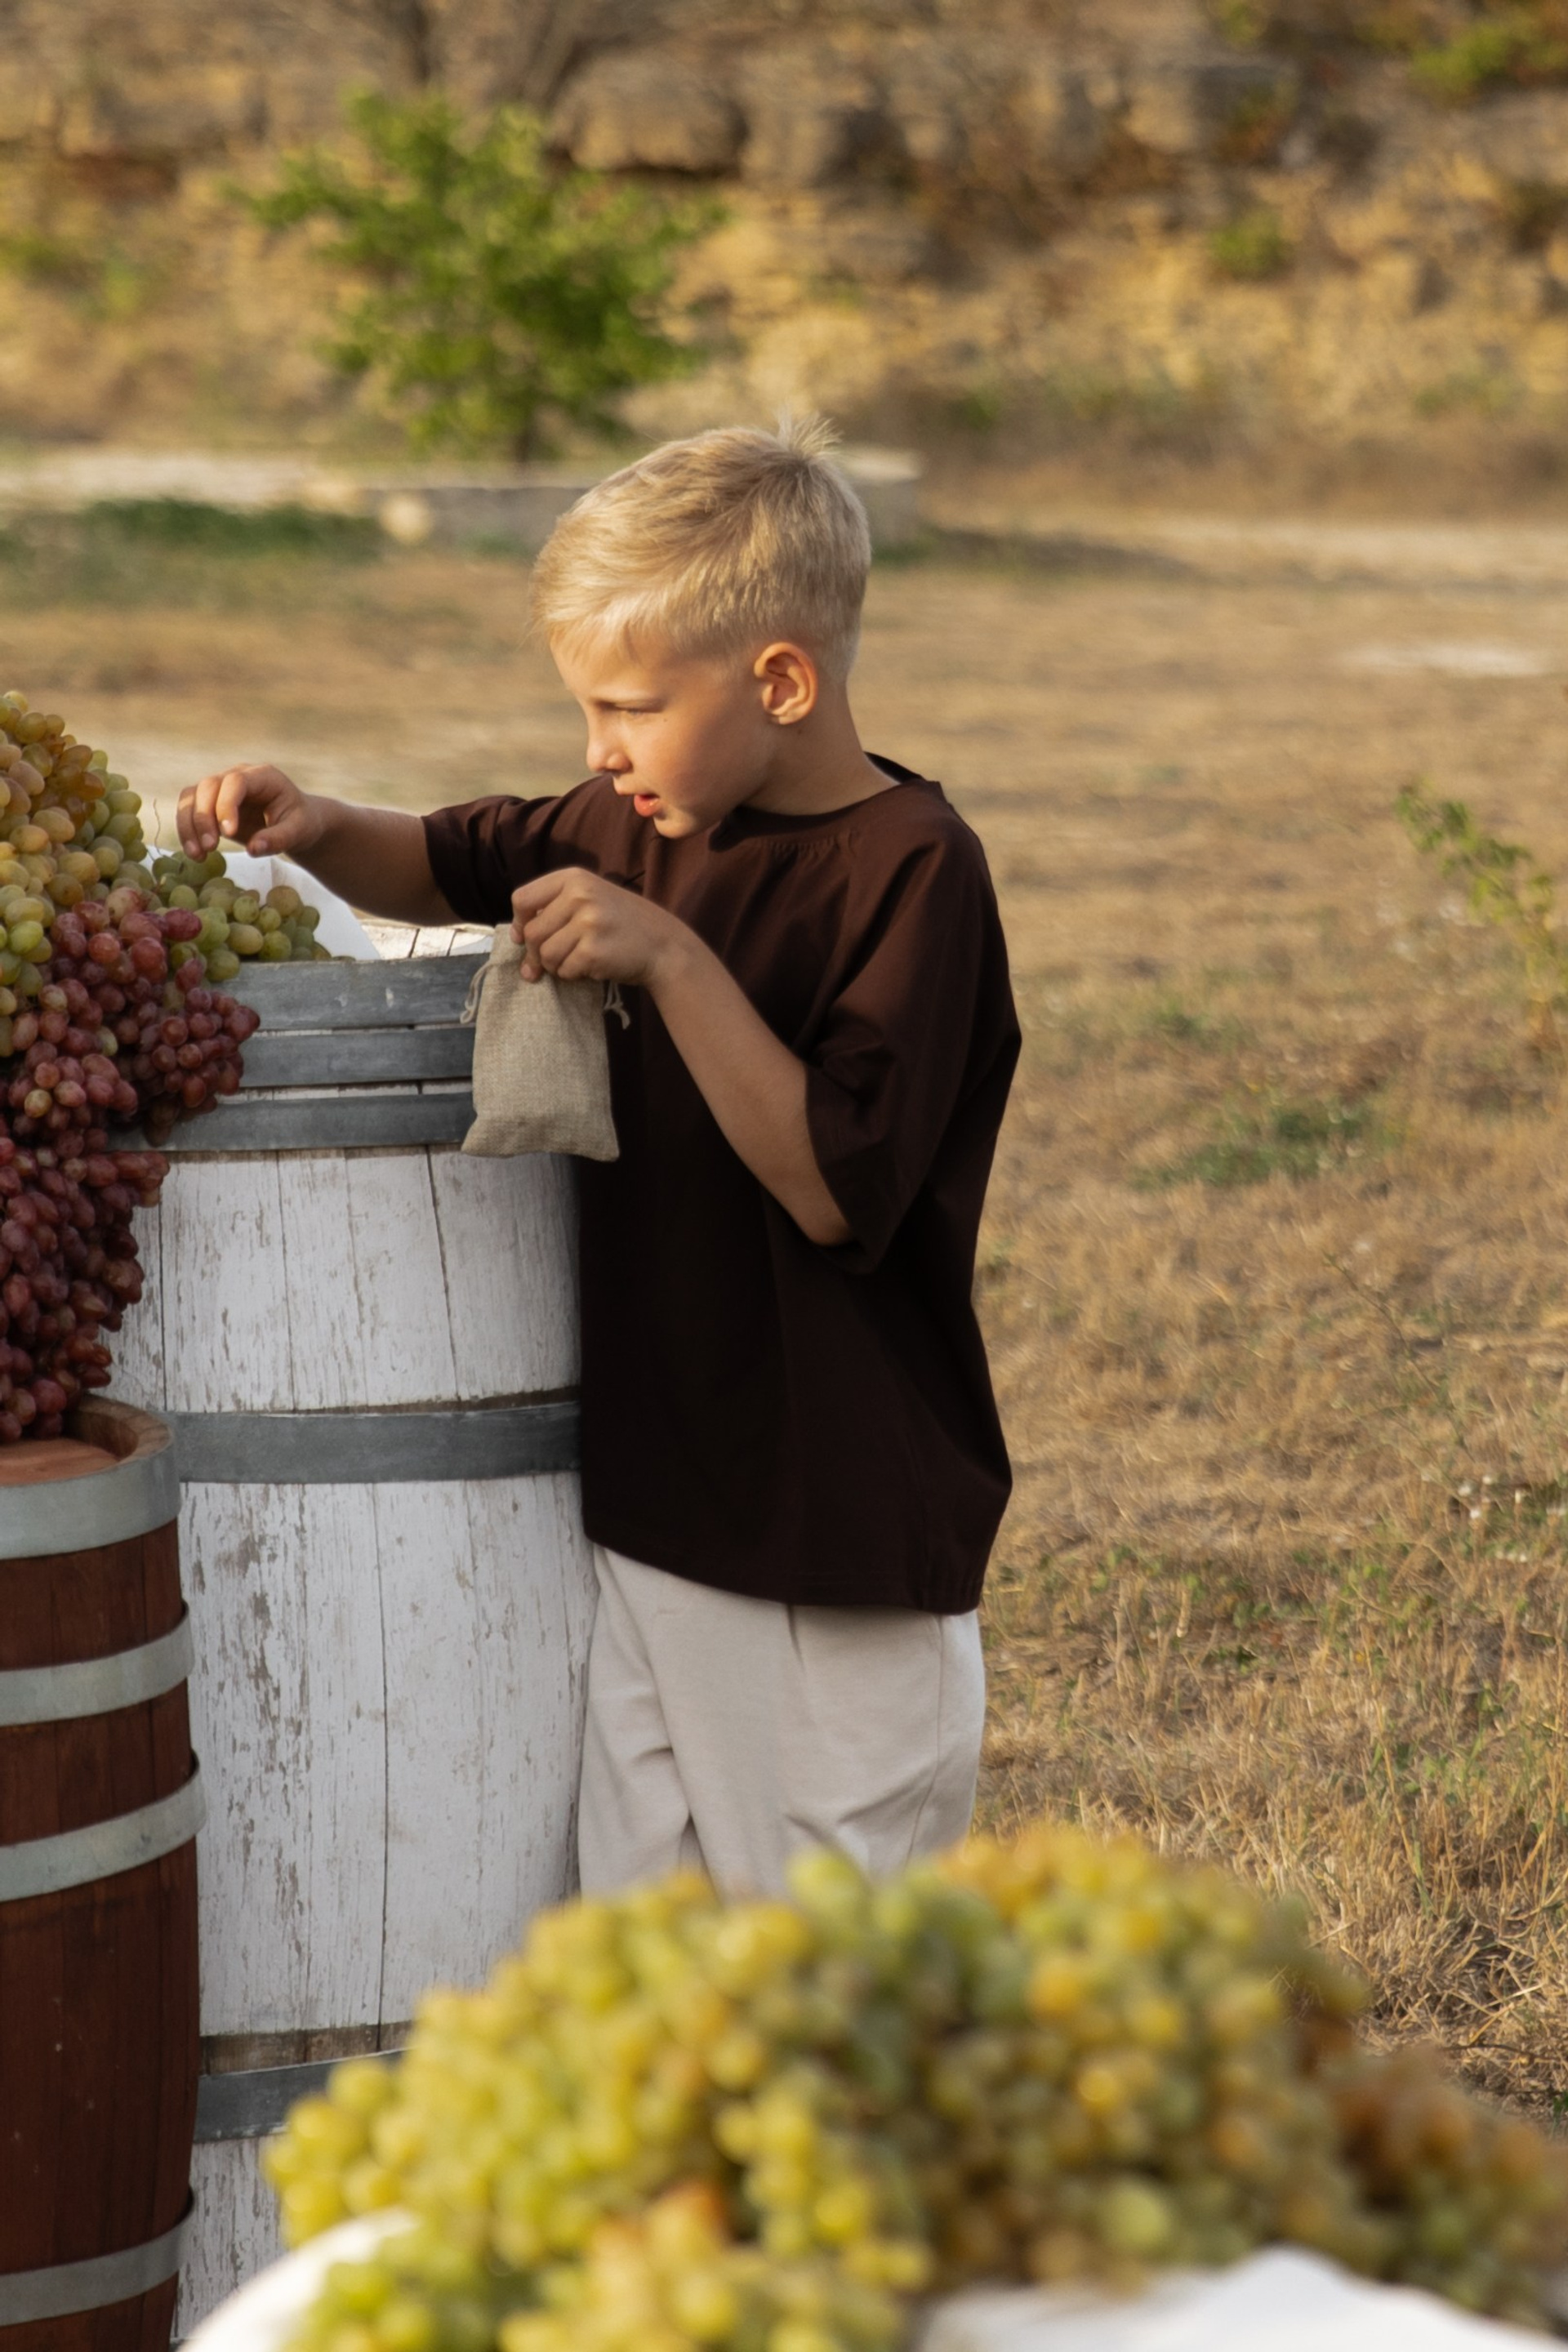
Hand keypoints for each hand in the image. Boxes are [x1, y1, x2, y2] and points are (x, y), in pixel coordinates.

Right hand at [177, 764, 324, 861]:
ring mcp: (221, 787)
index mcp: (263, 776)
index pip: (236, 781)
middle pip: (208, 786)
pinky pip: (189, 810)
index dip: (227, 804)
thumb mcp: (299, 831)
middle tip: (210, 847)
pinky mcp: (210, 803)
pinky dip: (187, 831)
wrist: (295, 823)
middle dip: (204, 817)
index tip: (229, 833)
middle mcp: (237, 776)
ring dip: (188, 825)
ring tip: (197, 855)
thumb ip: (279, 838)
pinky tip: (195, 854)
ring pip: (191, 797)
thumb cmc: (300, 823)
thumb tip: (253, 849)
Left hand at [511, 867, 688, 986]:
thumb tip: (514, 936)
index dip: (519, 922)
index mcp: (574, 878)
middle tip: (551, 961)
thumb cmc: (623, 924)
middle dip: (536, 953)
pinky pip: (564, 970)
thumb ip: (554, 908)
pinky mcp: (593, 951)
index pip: (522, 899)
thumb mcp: (591, 899)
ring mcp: (588, 923)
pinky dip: (573, 975)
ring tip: (576, 961)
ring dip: (555, 966)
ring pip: (545, 954)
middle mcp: (579, 896)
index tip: (525, 936)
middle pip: (531, 932)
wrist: (665, 945)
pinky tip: (591, 967)